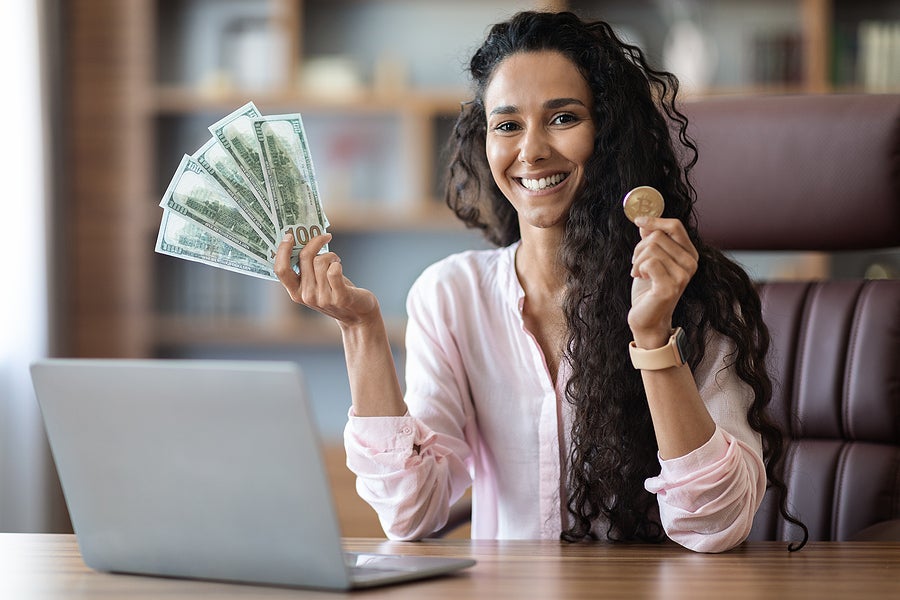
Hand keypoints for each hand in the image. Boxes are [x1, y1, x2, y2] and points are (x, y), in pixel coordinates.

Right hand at [274, 232, 379, 326]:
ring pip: (321, 261)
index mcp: (296, 293)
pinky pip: (334, 271)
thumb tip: (303, 240)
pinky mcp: (340, 298)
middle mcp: (307, 296)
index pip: (281, 270)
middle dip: (316, 242)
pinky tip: (339, 266)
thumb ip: (306, 269)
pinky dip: (337, 264)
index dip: (283, 250)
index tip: (290, 235)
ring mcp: (323, 299)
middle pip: (305, 258)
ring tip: (336, 260)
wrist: (358, 314)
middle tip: (326, 237)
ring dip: (331, 255)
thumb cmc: (335, 292)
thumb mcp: (315, 284)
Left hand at [628, 216, 697, 347]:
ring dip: (637, 260)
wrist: (648, 319)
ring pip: (651, 248)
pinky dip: (638, 268)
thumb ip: (651, 241)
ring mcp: (683, 276)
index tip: (638, 221)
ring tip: (639, 273)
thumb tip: (644, 222)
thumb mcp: (649, 260)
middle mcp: (691, 264)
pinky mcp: (670, 287)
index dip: (654, 220)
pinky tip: (640, 278)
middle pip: (658, 236)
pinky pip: (649, 263)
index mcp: (690, 254)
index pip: (675, 226)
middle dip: (640, 248)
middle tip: (637, 264)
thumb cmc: (648, 289)